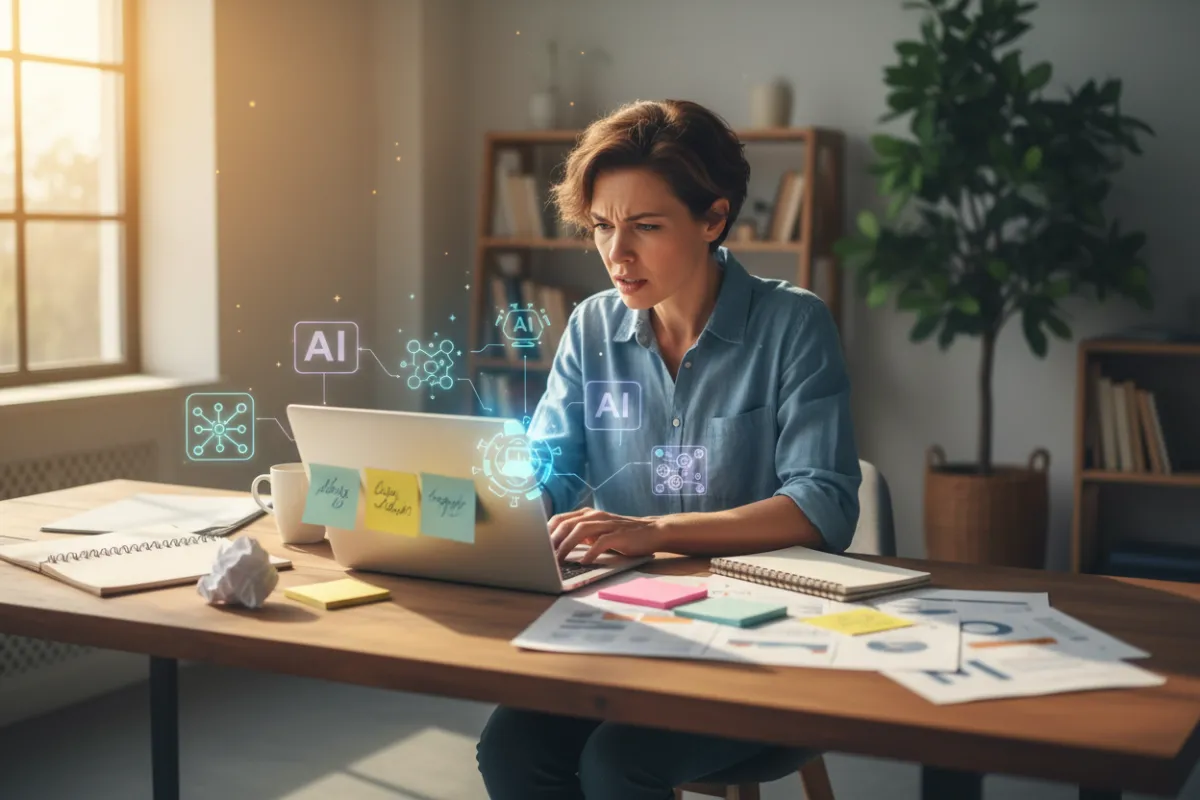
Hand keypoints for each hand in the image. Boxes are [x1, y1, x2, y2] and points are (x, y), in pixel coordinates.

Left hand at [549, 507, 664, 563]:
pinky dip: (590, 552)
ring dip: (567, 546)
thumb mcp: (598, 533)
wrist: (651, 531)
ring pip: (580, 530)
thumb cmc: (621, 535)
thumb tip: (556, 548)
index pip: (559, 519)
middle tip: (543, 556)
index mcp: (587, 514)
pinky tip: (584, 562)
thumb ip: (580, 535)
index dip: (546, 532)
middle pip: (566, 524)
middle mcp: (594, 516)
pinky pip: (601, 542)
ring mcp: (607, 524)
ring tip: (558, 561)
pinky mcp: (618, 534)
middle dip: (553, 540)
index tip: (536, 547)